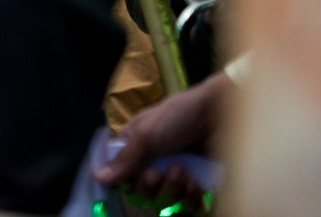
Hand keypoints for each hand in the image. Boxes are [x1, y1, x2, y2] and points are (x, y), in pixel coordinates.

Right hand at [96, 71, 229, 198]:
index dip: (125, 182)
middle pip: (143, 192)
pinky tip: (196, 182)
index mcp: (137, 146)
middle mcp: (155, 162)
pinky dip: (192, 198)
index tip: (129, 182)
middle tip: (158, 172)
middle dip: (150, 186)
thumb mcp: (146, 133)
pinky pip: (189, 205)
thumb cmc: (179, 116)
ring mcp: (177, 175)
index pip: (122, 174)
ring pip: (166, 201)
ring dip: (172, 191)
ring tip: (183, 172)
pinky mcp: (199, 184)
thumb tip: (99, 176)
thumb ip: (124, 158)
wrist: (221, 116)